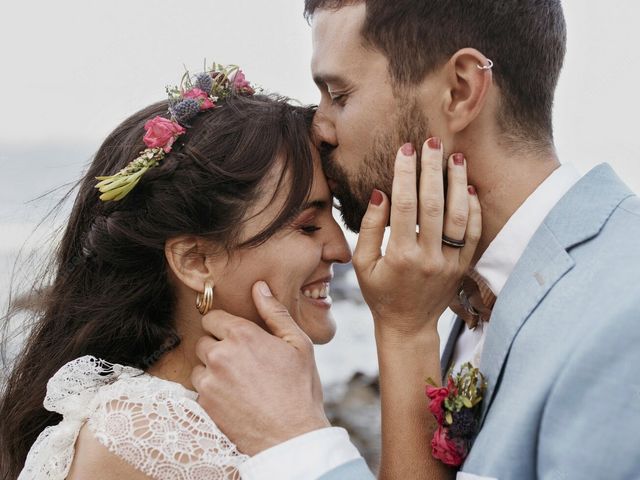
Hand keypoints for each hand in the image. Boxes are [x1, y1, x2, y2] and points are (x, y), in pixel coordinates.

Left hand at [191, 281, 328, 455]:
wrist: (291, 437)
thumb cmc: (300, 388)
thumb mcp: (297, 343)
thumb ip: (274, 312)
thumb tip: (259, 286)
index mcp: (242, 335)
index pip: (212, 317)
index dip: (224, 325)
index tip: (235, 335)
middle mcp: (220, 355)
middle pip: (203, 340)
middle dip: (218, 346)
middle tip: (242, 361)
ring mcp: (209, 382)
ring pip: (199, 366)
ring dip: (212, 370)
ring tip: (238, 381)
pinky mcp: (204, 405)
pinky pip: (199, 390)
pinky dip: (212, 391)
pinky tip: (234, 397)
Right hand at [353, 139, 481, 340]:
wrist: (408, 325)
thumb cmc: (380, 293)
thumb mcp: (362, 264)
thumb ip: (369, 228)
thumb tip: (380, 193)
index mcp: (400, 255)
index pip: (405, 205)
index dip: (405, 174)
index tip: (405, 150)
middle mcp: (428, 258)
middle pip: (434, 204)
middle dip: (432, 169)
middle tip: (432, 142)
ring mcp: (450, 263)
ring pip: (459, 216)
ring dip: (458, 183)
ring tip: (455, 157)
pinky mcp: (463, 267)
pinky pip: (474, 233)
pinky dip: (474, 209)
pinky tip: (468, 187)